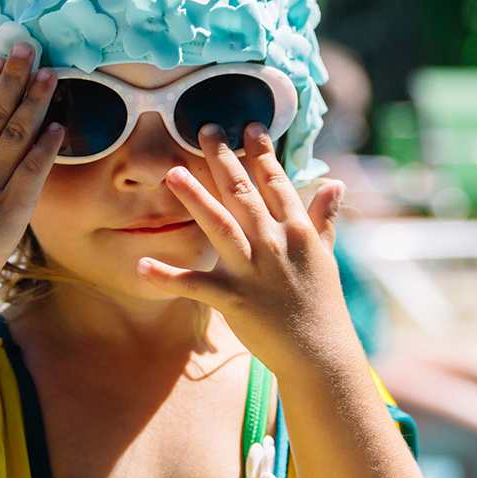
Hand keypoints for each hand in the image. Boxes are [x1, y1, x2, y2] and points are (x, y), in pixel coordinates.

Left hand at [134, 122, 351, 371]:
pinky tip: (141, 266)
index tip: (248, 124)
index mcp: (296, 230)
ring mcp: (253, 271)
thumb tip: (335, 183)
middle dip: (223, 159)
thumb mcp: (325, 255)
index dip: (261, 152)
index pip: (277, 182)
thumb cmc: (321, 304)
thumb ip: (323, 217)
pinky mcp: (234, 300)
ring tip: (172, 173)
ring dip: (195, 199)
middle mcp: (274, 244)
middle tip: (204, 128)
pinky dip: (168, 278)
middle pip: (244, 193)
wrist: (320, 353)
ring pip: (220, 226)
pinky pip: (196, 285)